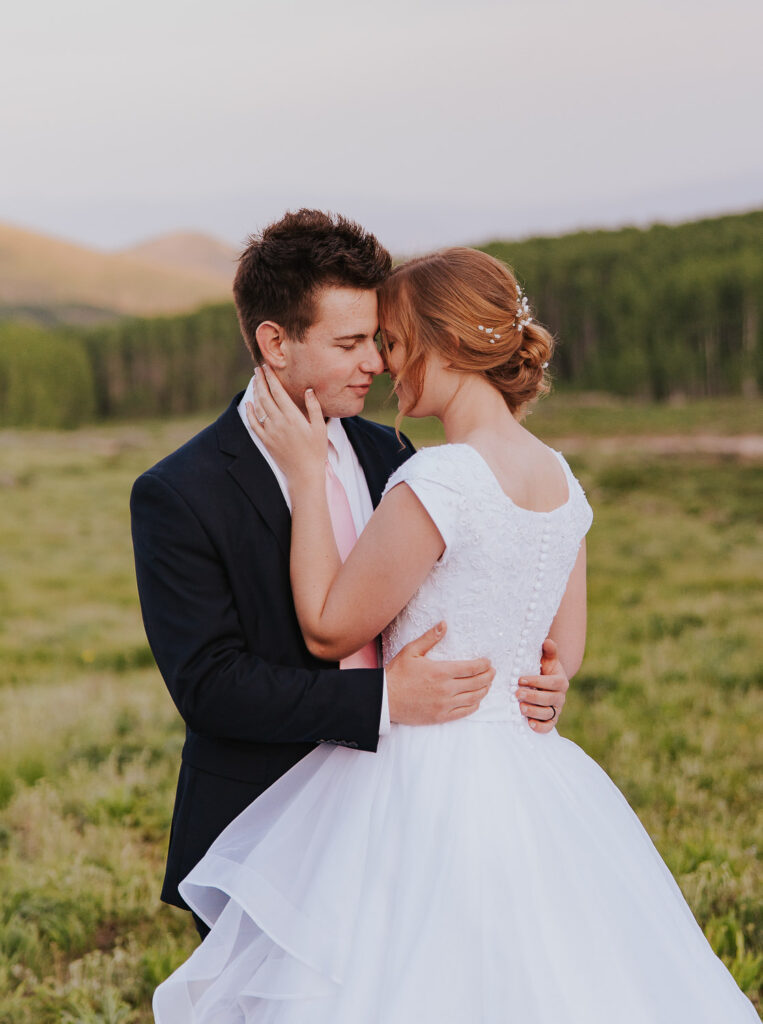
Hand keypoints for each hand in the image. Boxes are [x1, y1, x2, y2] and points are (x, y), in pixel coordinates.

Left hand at [246, 365, 327, 483]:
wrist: (304, 474)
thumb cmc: (316, 451)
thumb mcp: (320, 428)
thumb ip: (314, 408)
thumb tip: (308, 390)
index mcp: (293, 417)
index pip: (278, 392)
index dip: (271, 378)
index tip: (267, 367)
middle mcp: (279, 422)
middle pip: (266, 396)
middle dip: (261, 380)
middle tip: (258, 368)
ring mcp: (270, 432)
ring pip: (259, 407)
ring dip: (256, 392)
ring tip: (255, 381)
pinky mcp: (266, 441)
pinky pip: (254, 424)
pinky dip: (250, 412)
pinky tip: (249, 404)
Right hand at [386, 622, 494, 724]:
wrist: (384, 699)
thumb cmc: (397, 674)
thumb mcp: (411, 651)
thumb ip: (430, 638)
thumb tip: (444, 624)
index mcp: (440, 671)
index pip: (471, 668)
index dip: (483, 665)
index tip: (488, 662)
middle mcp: (446, 689)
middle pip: (476, 683)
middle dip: (488, 676)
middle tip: (492, 672)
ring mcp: (444, 704)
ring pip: (473, 698)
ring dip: (484, 690)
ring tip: (487, 684)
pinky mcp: (441, 716)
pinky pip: (464, 712)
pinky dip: (474, 705)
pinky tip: (476, 700)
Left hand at [515, 637, 568, 732]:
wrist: (546, 685)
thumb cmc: (544, 670)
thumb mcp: (547, 660)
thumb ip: (548, 651)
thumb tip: (547, 641)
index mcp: (560, 681)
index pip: (552, 682)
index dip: (537, 681)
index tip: (520, 679)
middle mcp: (560, 696)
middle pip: (550, 698)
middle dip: (533, 696)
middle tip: (517, 694)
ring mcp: (556, 709)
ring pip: (548, 713)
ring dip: (534, 711)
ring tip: (520, 708)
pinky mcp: (551, 719)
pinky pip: (549, 726)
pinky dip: (541, 727)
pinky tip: (530, 724)